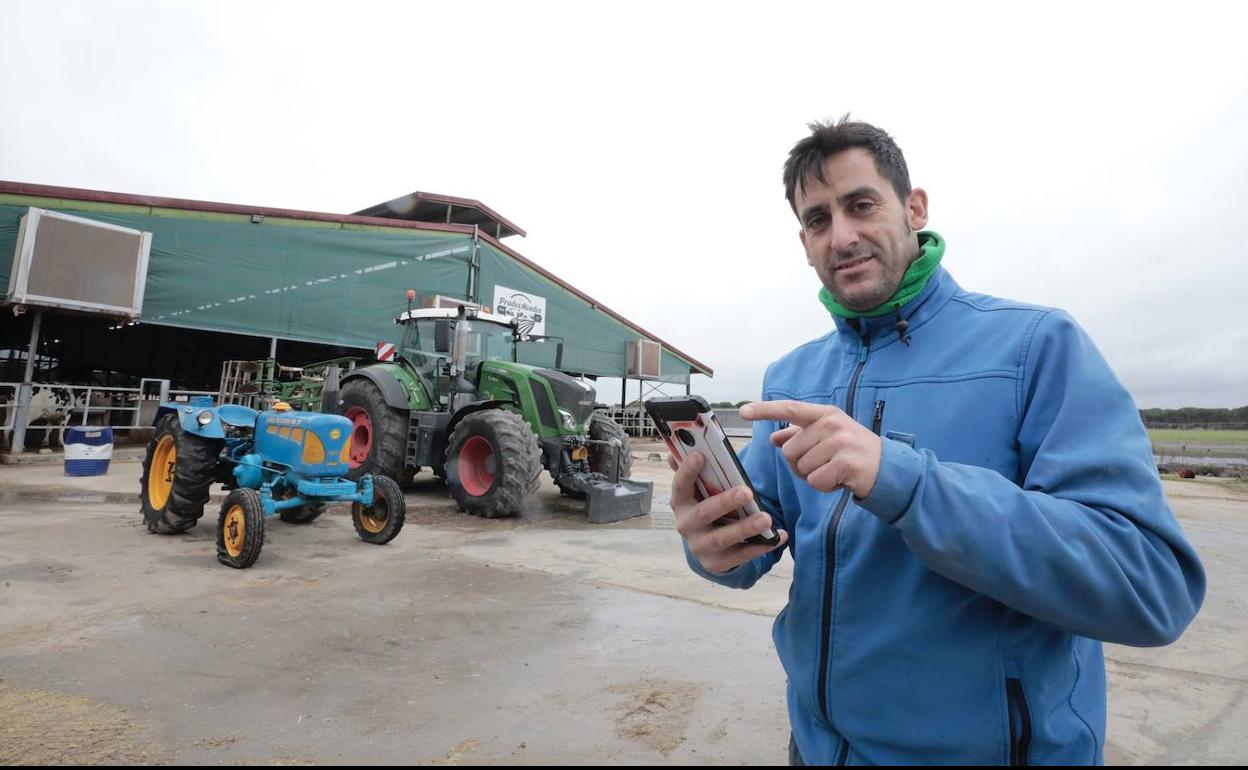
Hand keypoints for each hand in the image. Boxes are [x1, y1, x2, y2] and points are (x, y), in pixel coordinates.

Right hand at [669, 452, 787, 574]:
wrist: (706, 546)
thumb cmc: (706, 507)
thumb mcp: (699, 492)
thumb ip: (693, 472)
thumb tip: (680, 449)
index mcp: (680, 503)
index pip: (680, 486)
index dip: (687, 471)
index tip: (700, 455)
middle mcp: (686, 525)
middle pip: (704, 513)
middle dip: (725, 502)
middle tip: (747, 491)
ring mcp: (700, 546)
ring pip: (723, 538)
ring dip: (746, 528)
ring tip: (766, 518)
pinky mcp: (716, 563)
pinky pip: (741, 556)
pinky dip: (761, 546)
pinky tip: (778, 536)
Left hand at [739, 400, 881, 497]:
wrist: (889, 468)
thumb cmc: (852, 451)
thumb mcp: (827, 437)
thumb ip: (800, 435)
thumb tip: (774, 438)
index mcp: (826, 414)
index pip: (790, 409)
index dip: (765, 410)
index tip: (743, 411)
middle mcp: (832, 424)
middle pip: (790, 451)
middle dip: (800, 464)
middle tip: (823, 464)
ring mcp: (841, 443)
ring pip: (802, 468)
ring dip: (813, 476)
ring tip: (834, 470)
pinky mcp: (846, 464)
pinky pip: (815, 481)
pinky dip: (824, 486)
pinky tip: (839, 480)